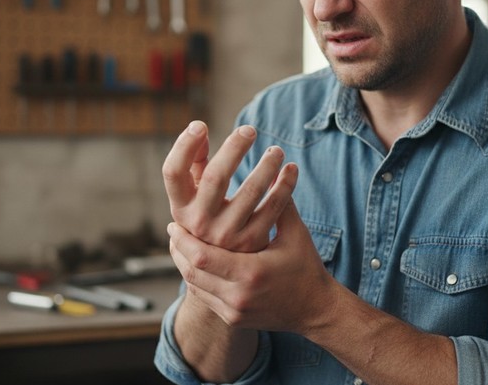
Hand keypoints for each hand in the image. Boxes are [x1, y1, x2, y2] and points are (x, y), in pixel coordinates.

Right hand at [162, 121, 297, 251]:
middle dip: (234, 147)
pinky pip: (275, 205)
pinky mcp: (253, 241)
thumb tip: (198, 129)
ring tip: (277, 151)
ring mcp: (227, 235)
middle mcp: (200, 223)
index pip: (173, 172)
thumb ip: (195, 164)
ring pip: (251, 189)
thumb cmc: (208, 219)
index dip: (183, 146)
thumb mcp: (195, 198)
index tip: (200, 125)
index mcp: (181, 208)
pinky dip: (286, 184)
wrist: (224, 273)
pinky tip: (292, 170)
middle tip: (250, 130)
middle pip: (215, 176)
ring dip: (267, 164)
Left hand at [167, 198, 338, 333]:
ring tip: (178, 243)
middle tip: (172, 230)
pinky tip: (193, 262)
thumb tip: (274, 168)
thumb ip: (280, 202)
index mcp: (251, 273)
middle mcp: (238, 296)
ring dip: (184, 264)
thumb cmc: (307, 268)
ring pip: (194, 286)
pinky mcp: (233, 318)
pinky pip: (204, 297)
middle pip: (191, 273)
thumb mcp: (295, 234)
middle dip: (178, 250)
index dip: (183, 240)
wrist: (316, 310)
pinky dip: (195, 279)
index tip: (173, 224)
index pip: (202, 257)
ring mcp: (234, 311)